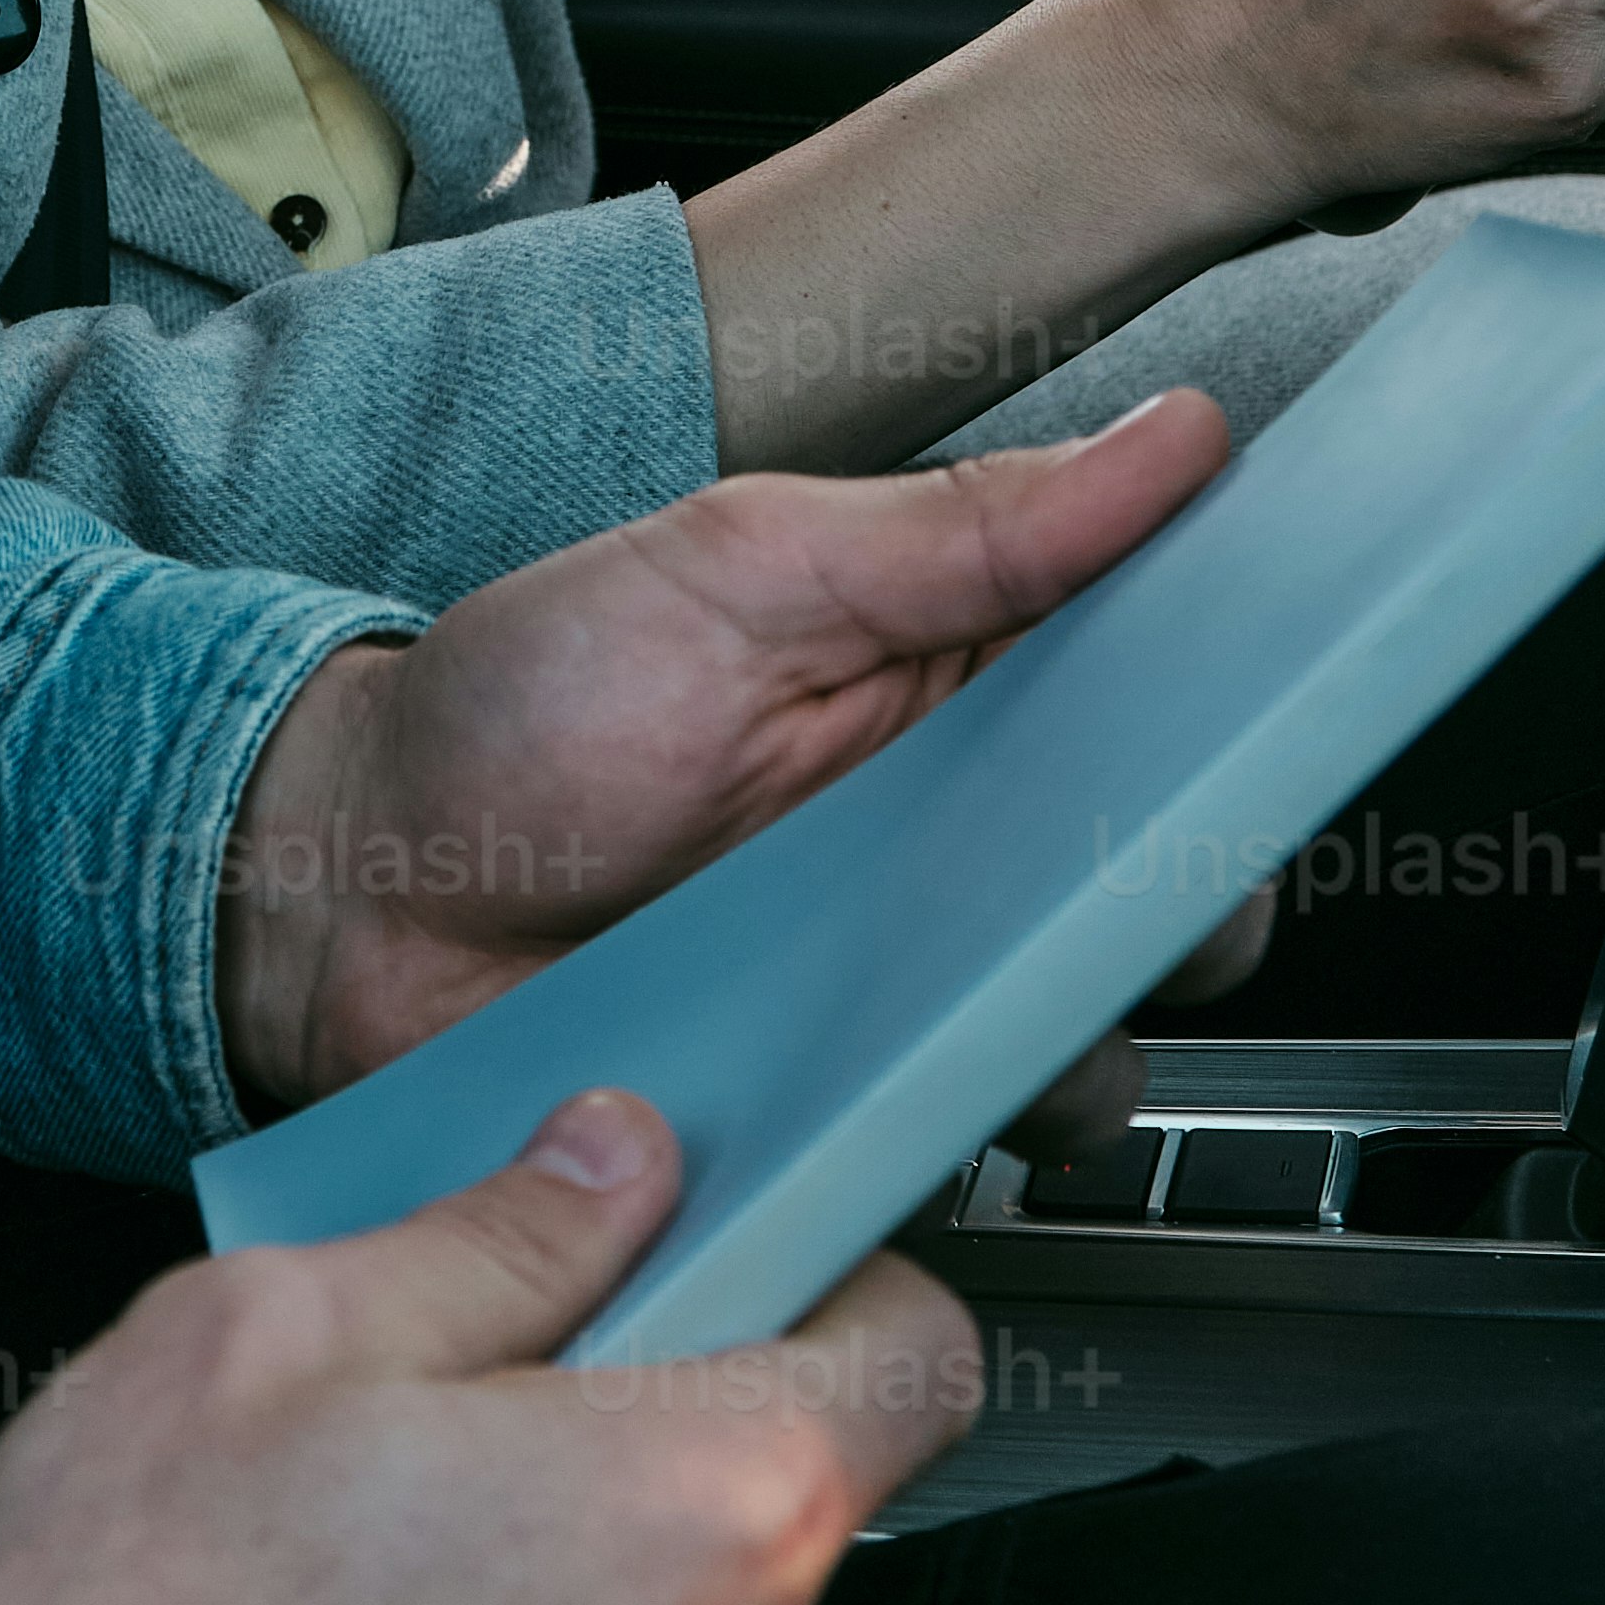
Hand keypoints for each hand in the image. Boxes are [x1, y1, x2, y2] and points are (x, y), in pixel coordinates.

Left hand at [216, 393, 1224, 1115]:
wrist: (338, 898)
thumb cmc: (514, 714)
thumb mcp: (739, 572)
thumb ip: (960, 528)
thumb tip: (1171, 441)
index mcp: (954, 695)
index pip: (1170, 711)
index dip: (1245, 721)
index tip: (1267, 718)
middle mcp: (948, 858)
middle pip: (1160, 905)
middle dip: (1179, 909)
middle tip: (1111, 884)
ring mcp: (892, 1001)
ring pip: (1080, 1052)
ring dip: (1069, 1045)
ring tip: (976, 1004)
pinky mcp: (830, 1121)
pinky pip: (950, 1162)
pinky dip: (951, 1155)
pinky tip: (893, 1109)